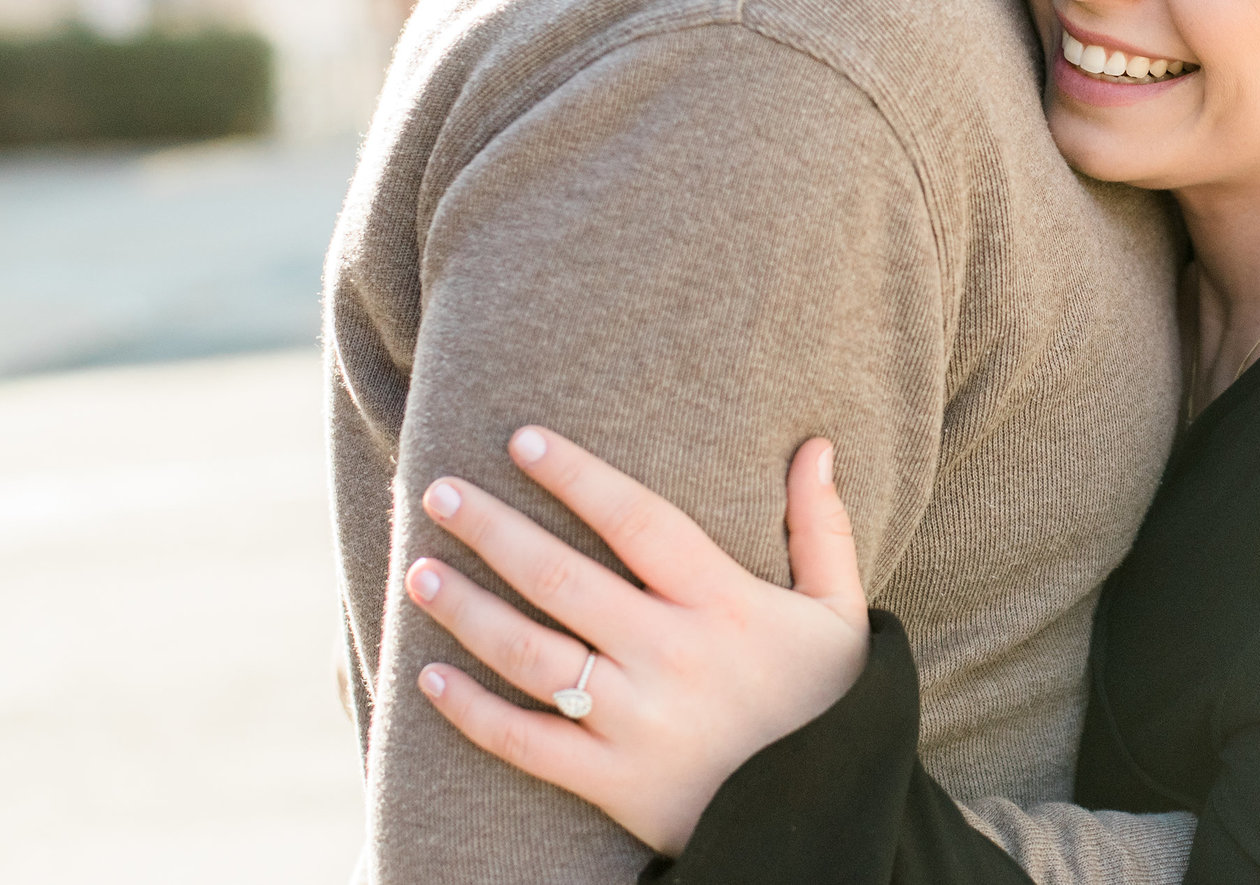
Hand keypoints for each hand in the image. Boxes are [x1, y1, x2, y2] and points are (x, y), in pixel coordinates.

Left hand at [404, 428, 867, 854]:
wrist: (824, 819)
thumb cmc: (830, 704)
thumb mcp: (840, 611)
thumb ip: (821, 527)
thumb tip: (817, 444)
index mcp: (723, 603)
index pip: (637, 521)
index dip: (577, 476)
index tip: (521, 440)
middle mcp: (671, 655)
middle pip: (562, 579)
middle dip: (492, 530)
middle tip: (438, 493)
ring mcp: (636, 722)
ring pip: (531, 655)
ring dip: (466, 611)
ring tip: (418, 572)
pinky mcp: (614, 783)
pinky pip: (527, 743)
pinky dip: (472, 713)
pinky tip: (430, 679)